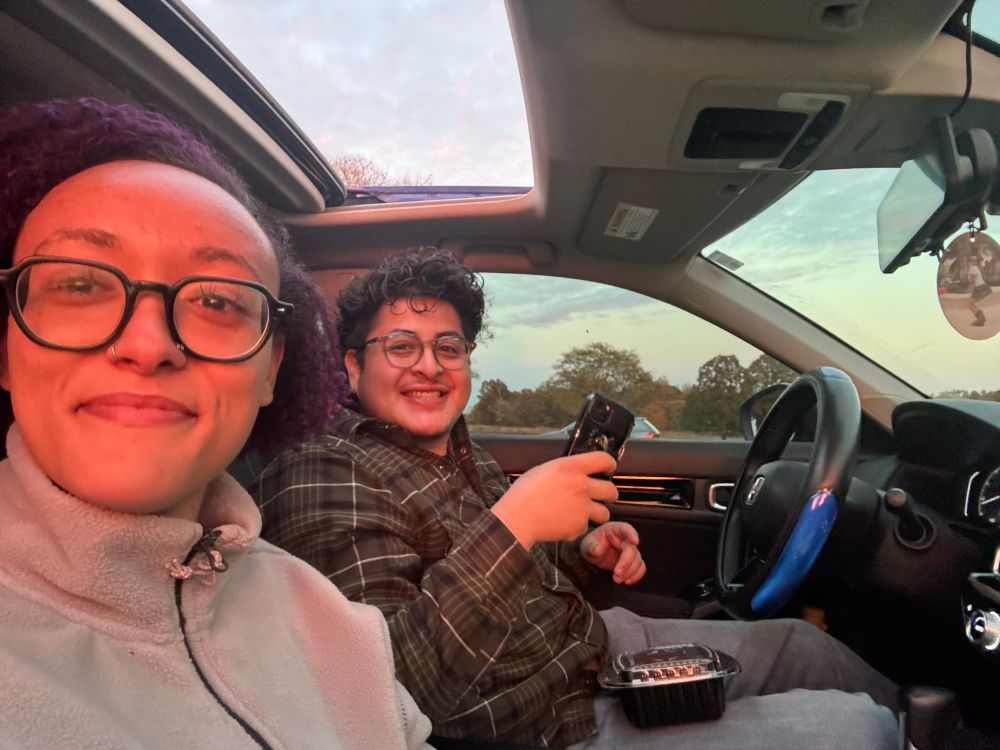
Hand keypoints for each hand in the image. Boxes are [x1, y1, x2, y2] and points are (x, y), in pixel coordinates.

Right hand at [491, 451, 616, 548]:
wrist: (518, 518)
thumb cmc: (524, 494)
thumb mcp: (543, 470)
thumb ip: (564, 470)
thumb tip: (573, 471)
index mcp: (571, 468)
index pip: (603, 459)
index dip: (610, 464)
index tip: (609, 469)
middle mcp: (581, 486)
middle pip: (611, 490)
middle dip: (610, 494)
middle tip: (604, 496)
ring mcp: (582, 507)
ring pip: (605, 513)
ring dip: (597, 513)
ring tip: (585, 513)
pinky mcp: (579, 526)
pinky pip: (585, 526)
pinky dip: (577, 527)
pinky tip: (564, 523)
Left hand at [580, 521, 645, 584]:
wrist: (592, 556)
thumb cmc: (591, 545)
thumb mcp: (587, 544)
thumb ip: (592, 546)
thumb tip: (598, 549)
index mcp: (614, 530)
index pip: (625, 528)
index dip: (632, 534)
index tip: (636, 542)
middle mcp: (624, 539)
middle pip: (632, 549)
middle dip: (626, 563)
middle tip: (616, 573)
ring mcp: (630, 550)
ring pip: (637, 560)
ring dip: (629, 572)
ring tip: (616, 579)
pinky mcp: (632, 561)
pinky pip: (640, 567)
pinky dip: (636, 575)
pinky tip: (627, 581)